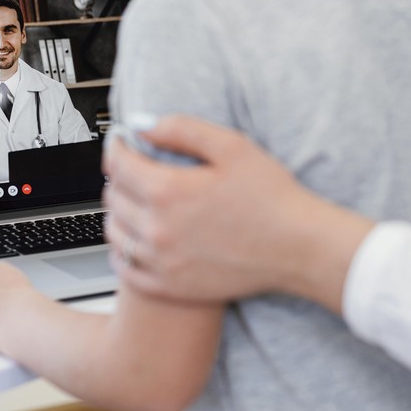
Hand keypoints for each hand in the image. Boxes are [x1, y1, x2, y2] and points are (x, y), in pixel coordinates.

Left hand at [102, 116, 372, 310]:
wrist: (298, 247)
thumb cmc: (271, 197)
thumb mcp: (232, 146)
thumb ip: (182, 129)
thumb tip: (143, 125)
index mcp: (168, 191)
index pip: (118, 163)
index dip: (116, 146)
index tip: (122, 141)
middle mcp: (157, 229)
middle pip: (113, 196)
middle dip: (119, 177)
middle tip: (134, 168)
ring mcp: (161, 261)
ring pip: (114, 232)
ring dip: (119, 212)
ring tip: (136, 202)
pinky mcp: (170, 286)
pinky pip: (126, 269)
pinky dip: (123, 251)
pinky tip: (137, 240)